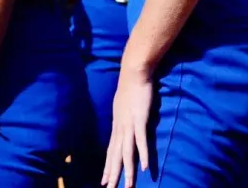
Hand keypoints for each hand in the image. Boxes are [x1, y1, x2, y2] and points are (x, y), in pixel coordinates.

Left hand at [102, 65, 154, 187]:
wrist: (134, 71)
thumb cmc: (131, 87)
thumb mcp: (125, 107)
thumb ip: (126, 118)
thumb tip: (126, 126)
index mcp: (117, 125)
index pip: (111, 150)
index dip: (108, 166)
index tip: (104, 181)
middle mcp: (120, 127)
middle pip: (116, 155)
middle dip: (113, 174)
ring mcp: (129, 124)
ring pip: (127, 152)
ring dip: (128, 170)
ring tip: (127, 186)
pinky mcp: (139, 119)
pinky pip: (140, 140)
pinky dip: (142, 154)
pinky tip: (143, 168)